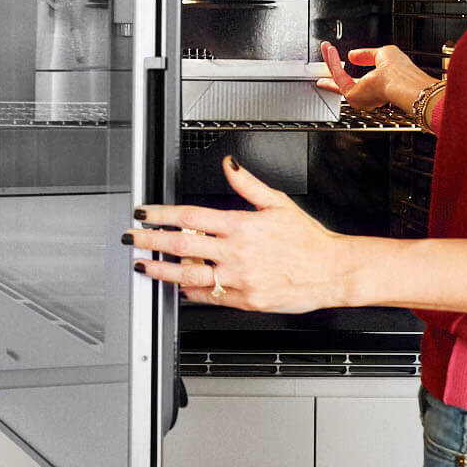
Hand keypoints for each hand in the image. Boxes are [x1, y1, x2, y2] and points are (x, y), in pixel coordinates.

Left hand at [127, 156, 357, 312]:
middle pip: (182, 245)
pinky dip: (189, 292)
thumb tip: (228, 165)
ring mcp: (239, 279)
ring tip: (144, 266)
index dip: (162, 214)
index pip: (191, 216)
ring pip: (189, 275)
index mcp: (242, 225)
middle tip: (132, 238)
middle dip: (151, 241)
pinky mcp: (245, 301)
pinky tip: (177, 287)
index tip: (144, 213)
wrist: (334, 272)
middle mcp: (237, 253)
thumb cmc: (308, 240)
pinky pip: (210, 297)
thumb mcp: (278, 203)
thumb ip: (248, 185)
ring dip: (162, 271)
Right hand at [317, 41, 435, 113]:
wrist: (402, 83)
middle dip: (334, 66)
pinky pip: (338, 75)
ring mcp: (358, 95)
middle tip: (327, 53)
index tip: (343, 60)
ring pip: (339, 77)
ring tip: (326, 47)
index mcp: (379, 86)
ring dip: (331, 60)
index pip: (361, 79)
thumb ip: (366, 55)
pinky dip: (332, 61)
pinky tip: (330, 51)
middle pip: (344, 81)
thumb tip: (352, 54)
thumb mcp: (384, 54)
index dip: (352, 69)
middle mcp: (368, 93)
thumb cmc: (401, 72)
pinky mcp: (350, 94)